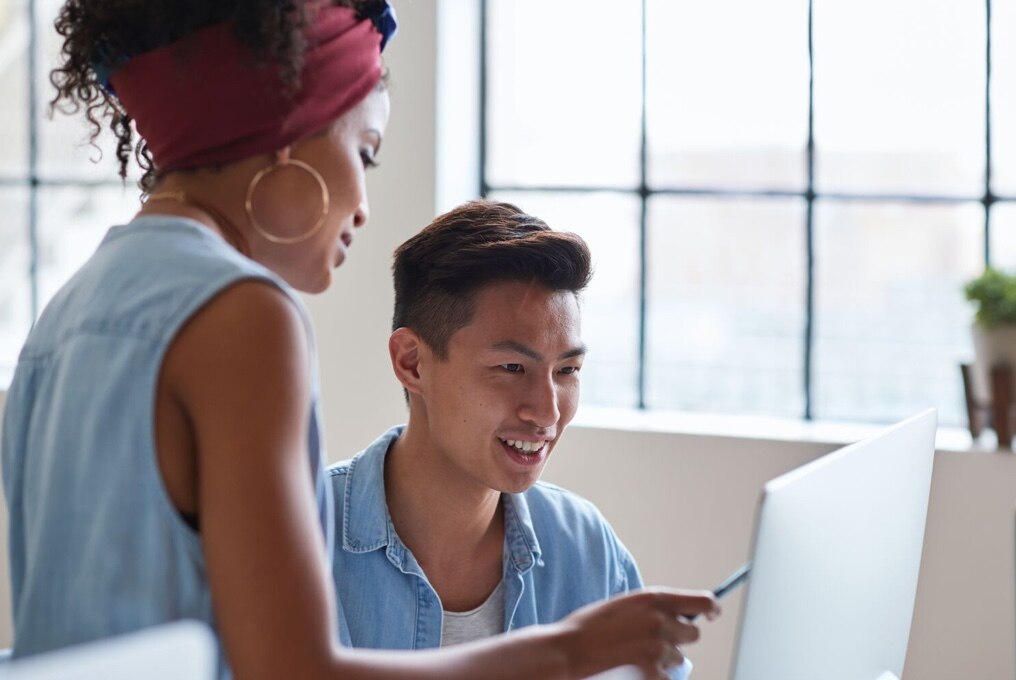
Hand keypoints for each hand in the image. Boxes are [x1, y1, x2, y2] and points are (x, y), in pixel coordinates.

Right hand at [554, 588, 719, 679]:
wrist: (567, 651)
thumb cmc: (589, 628)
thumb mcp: (624, 606)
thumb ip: (651, 610)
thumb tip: (675, 619)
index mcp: (654, 598)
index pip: (702, 601)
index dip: (711, 608)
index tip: (712, 614)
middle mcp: (661, 620)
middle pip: (692, 634)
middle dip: (677, 639)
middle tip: (652, 644)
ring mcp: (658, 648)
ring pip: (677, 658)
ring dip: (662, 660)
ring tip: (632, 657)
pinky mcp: (653, 673)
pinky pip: (667, 678)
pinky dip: (653, 677)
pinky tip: (631, 670)